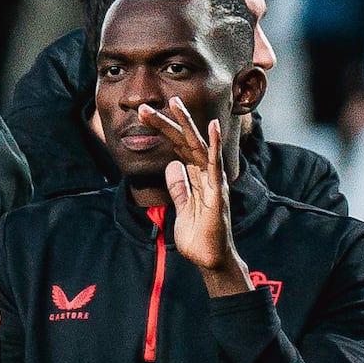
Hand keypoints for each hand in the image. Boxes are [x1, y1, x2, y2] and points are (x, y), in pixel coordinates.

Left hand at [154, 104, 247, 288]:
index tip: (146, 115)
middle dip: (166, 122)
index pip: (177, 147)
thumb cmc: (199, 235)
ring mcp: (213, 181)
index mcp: (196, 176)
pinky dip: (215, 145)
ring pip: (198, 146)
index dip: (163, 130)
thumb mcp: (181, 207)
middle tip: (146, 106)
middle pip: (184, 142)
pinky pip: (215, 166)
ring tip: (175, 103)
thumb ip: (179, 187)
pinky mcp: (217, 193)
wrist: (210, 259)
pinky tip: (212, 127)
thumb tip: (172, 166)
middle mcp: (206, 174)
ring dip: (187, 124)